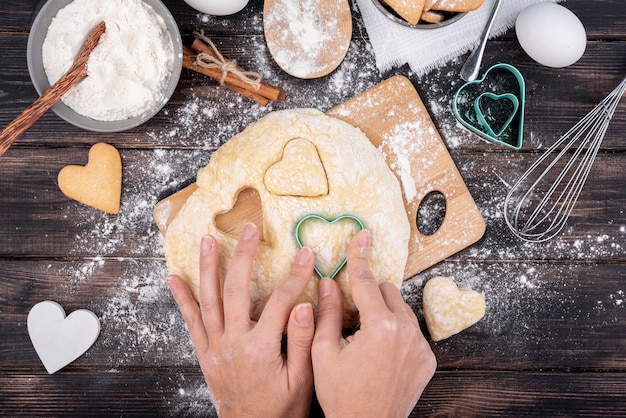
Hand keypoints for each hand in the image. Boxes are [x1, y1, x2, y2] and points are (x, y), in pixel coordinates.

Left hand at [168, 223, 315, 417]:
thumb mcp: (303, 379)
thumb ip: (303, 341)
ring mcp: (216, 346)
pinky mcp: (205, 352)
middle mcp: (234, 343)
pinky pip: (191, 321)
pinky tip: (174, 278)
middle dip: (243, 255)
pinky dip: (182, 298)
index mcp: (262, 349)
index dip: (295, 276)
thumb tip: (305, 306)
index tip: (305, 255)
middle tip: (248, 229)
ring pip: (208, 299)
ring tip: (207, 240)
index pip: (281, 302)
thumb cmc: (282, 407)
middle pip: (236, 289)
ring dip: (207, 267)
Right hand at [311, 230, 436, 417]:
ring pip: (401, 311)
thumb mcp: (323, 352)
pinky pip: (412, 332)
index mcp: (379, 327)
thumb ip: (327, 312)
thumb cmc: (341, 394)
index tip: (361, 236)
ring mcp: (421, 347)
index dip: (359, 257)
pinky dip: (397, 334)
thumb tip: (328, 282)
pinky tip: (382, 354)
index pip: (366, 282)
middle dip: (370, 297)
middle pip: (387, 292)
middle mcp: (406, 332)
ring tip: (367, 341)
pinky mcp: (428, 359)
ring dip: (384, 314)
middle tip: (353, 318)